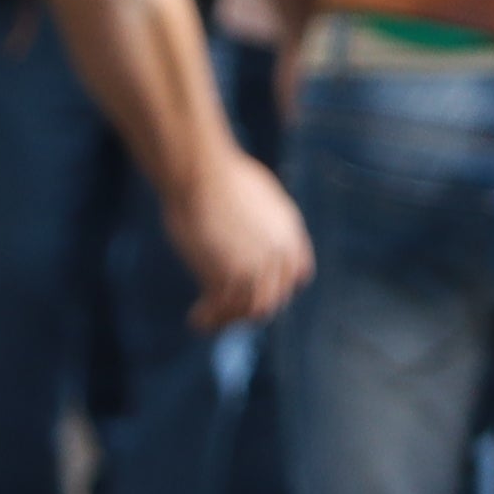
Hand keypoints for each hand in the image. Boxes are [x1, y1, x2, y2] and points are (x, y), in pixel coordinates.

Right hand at [167, 152, 311, 327]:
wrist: (202, 172)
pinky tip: (195, 320)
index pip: (297, 275)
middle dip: (251, 308)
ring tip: (210, 321)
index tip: (257, 291)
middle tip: (228, 312)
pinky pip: (222, 308)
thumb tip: (245, 216)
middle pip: (275, 297)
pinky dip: (209, 319)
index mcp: (290, 232)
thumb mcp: (255, 193)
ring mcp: (256, 267)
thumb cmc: (218, 174)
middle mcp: (280, 254)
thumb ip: (258, 215)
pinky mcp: (229, 275)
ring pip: (252, 310)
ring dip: (230, 319)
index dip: (279, 286)